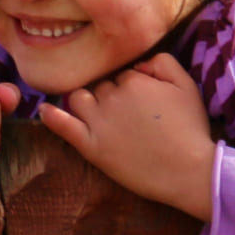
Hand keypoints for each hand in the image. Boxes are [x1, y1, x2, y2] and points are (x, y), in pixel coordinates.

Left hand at [36, 54, 215, 217]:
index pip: (122, 75)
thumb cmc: (191, 129)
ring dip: (86, 102)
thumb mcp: (186, 86)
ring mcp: (98, 121)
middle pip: (101, 86)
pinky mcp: (90, 146)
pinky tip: (44, 110)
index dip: (132, 88)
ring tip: (98, 115)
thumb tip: (139, 63)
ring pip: (79, 99)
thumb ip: (163, 63)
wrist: (190, 171)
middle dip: (111, 95)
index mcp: (133, 80)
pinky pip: (62, 125)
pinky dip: (51, 116)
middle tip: (130, 116)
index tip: (144, 104)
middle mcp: (112, 96)